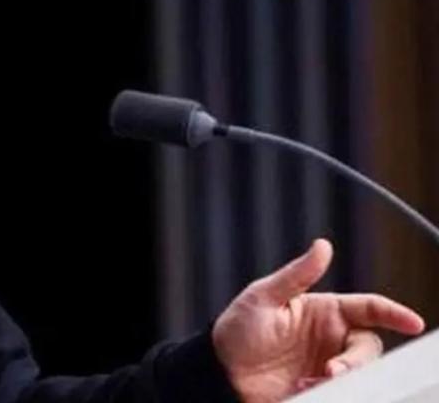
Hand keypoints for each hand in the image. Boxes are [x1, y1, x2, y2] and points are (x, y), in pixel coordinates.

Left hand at [211, 239, 424, 401]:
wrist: (220, 371)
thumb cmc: (238, 329)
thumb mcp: (263, 297)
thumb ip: (297, 275)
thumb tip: (323, 245)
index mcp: (325, 312)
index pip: (369, 308)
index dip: (394, 313)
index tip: (413, 322)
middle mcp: (332, 339)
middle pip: (369, 347)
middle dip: (358, 360)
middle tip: (333, 370)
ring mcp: (328, 365)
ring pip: (361, 373)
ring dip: (345, 379)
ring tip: (312, 381)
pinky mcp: (322, 389)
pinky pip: (343, 392)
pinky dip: (332, 392)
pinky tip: (305, 390)